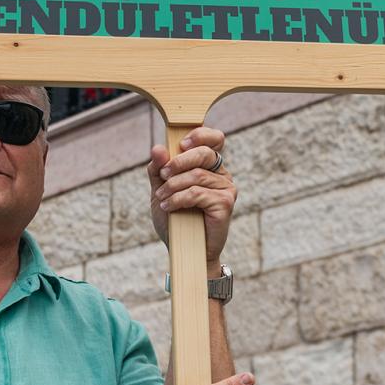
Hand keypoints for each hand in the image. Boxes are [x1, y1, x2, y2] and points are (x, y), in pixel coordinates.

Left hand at [149, 126, 235, 265]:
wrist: (183, 249)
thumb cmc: (175, 219)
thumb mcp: (160, 190)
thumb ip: (158, 169)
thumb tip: (158, 148)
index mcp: (210, 166)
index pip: (214, 139)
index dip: (200, 135)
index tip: (181, 144)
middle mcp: (221, 174)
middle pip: (205, 153)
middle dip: (179, 161)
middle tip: (163, 175)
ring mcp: (226, 188)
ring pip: (197, 175)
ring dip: (173, 186)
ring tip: (162, 198)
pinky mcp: (225, 203)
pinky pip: (198, 193)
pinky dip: (178, 198)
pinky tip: (169, 206)